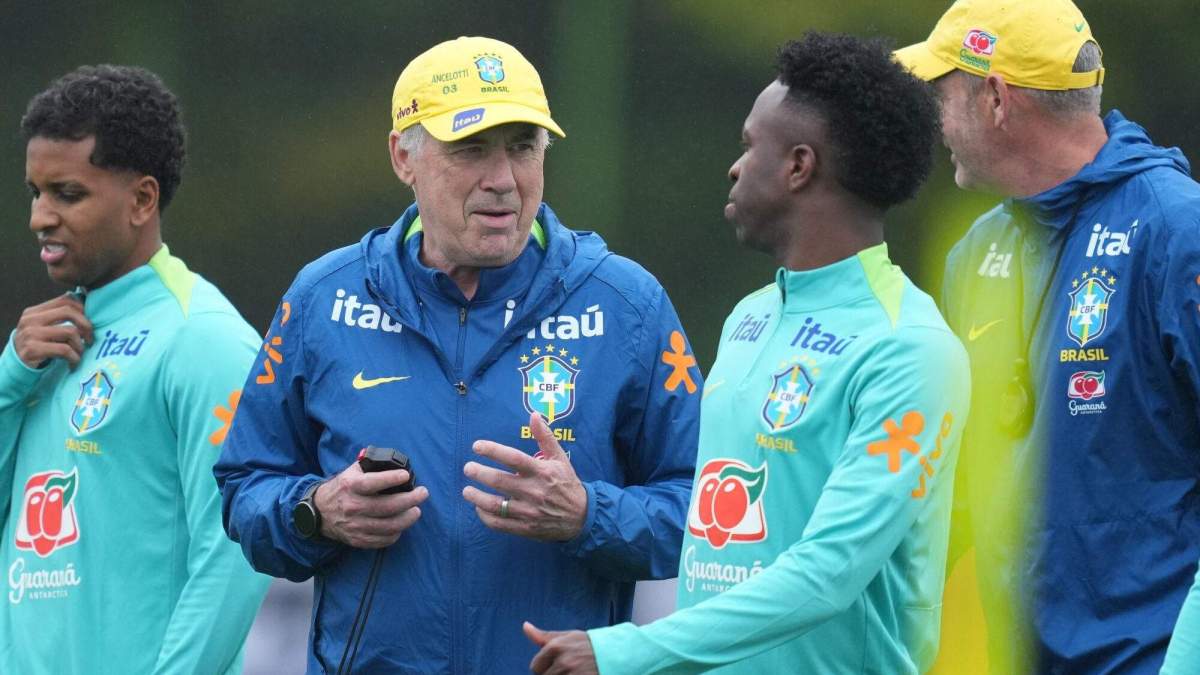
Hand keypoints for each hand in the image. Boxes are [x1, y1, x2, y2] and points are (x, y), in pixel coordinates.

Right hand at [13, 294, 93, 368]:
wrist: (16, 365)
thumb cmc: (36, 345)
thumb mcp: (42, 327)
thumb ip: (57, 317)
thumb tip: (83, 303)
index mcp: (34, 312)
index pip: (65, 300)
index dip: (83, 309)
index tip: (88, 322)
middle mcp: (30, 320)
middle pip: (69, 312)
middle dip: (86, 325)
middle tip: (90, 339)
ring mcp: (31, 334)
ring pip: (70, 331)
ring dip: (80, 345)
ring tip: (79, 353)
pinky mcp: (33, 349)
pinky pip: (64, 350)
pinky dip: (74, 357)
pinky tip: (73, 362)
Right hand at [314, 461, 427, 547]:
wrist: (319, 512)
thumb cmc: (342, 488)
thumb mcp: (351, 472)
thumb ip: (370, 465)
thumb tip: (394, 461)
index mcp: (350, 486)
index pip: (372, 483)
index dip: (390, 479)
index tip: (405, 475)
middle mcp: (352, 507)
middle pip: (386, 507)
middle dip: (410, 500)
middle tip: (422, 493)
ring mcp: (355, 525)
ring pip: (388, 526)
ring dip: (407, 518)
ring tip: (416, 510)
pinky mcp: (358, 539)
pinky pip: (383, 540)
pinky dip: (396, 533)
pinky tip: (402, 524)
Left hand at [462, 412, 586, 541]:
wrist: (582, 517)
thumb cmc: (567, 483)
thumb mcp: (560, 458)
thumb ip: (545, 436)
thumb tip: (534, 415)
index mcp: (541, 472)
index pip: (513, 458)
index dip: (493, 450)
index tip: (477, 446)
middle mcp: (534, 491)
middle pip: (500, 481)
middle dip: (480, 473)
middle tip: (468, 468)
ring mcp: (529, 511)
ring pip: (496, 505)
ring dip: (477, 498)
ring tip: (466, 491)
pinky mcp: (525, 528)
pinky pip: (500, 523)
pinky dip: (485, 516)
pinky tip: (479, 508)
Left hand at [525, 622, 597, 674]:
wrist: (618, 653)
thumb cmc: (591, 644)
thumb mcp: (569, 636)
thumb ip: (545, 636)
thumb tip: (525, 626)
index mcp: (556, 647)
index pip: (535, 667)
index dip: (544, 668)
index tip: (557, 665)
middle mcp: (563, 662)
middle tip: (569, 669)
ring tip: (576, 672)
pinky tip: (581, 674)